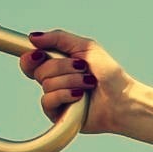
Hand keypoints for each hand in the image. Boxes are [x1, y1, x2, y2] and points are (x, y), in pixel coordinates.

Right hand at [19, 30, 133, 136]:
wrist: (122, 98)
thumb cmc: (108, 73)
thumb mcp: (86, 47)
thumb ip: (58, 39)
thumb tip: (32, 37)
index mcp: (57, 64)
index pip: (30, 61)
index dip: (30, 57)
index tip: (40, 53)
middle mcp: (54, 81)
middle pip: (38, 70)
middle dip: (63, 66)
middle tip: (83, 68)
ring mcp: (56, 98)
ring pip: (46, 84)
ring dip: (71, 80)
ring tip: (89, 83)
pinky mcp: (58, 114)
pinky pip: (48, 100)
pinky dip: (65, 94)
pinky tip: (80, 96)